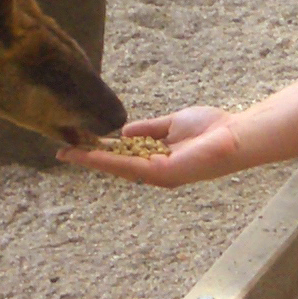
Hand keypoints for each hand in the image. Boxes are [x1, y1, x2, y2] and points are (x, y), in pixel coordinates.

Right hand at [57, 106, 240, 187]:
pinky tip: (90, 155)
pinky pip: (129, 166)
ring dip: (90, 160)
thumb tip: (123, 130)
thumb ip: (148, 129)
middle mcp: (154, 171)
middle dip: (88, 158)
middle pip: (114, 164)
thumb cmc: (211, 128)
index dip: (99, 150)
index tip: (77, 144)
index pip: (122, 155)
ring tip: (68, 153)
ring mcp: (157, 174)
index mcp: (157, 158)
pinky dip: (107, 161)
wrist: (235, 134)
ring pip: (116, 167)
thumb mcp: (171, 124)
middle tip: (62, 153)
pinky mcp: (161, 174)